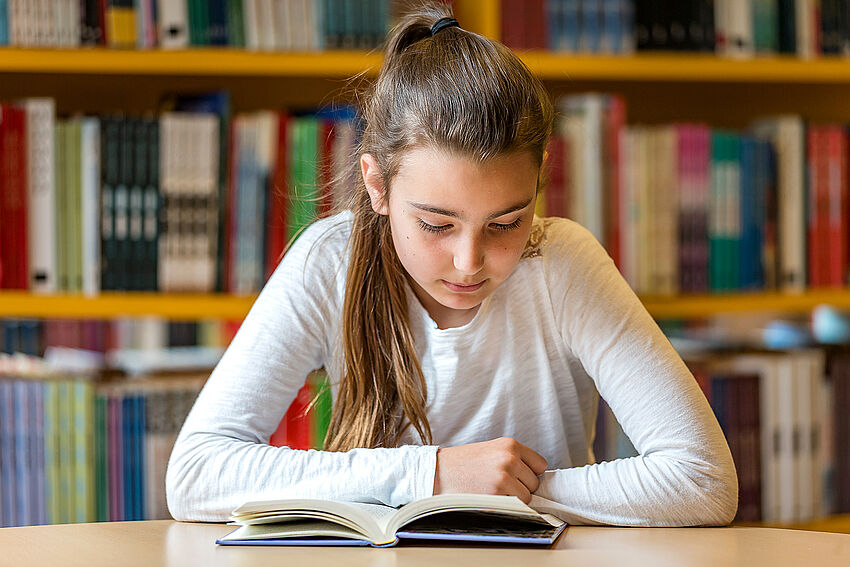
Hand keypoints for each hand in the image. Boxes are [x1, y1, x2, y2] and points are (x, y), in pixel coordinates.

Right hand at [433, 437, 547, 503]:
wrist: (436, 472)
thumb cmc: (462, 463)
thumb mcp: (490, 450)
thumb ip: (513, 458)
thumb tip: (535, 477)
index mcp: (510, 444)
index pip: (540, 464)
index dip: (529, 473)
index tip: (518, 476)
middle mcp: (510, 458)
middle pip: (534, 482)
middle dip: (521, 487)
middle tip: (499, 484)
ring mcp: (504, 476)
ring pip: (527, 497)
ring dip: (514, 498)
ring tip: (492, 491)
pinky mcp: (497, 494)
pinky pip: (516, 507)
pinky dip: (506, 506)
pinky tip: (489, 498)